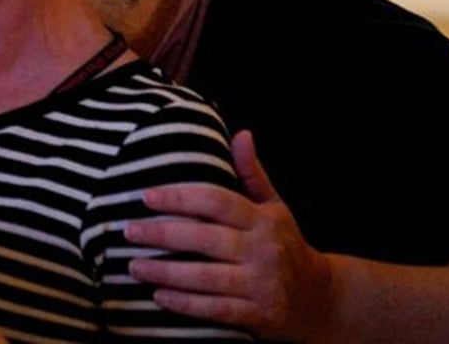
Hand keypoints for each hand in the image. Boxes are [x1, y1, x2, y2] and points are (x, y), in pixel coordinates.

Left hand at [125, 130, 334, 340]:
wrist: (320, 298)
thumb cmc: (284, 245)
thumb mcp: (275, 207)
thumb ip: (252, 173)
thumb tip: (241, 134)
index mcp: (263, 220)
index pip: (217, 201)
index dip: (180, 197)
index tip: (146, 196)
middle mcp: (263, 250)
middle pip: (205, 238)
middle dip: (162, 234)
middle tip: (129, 230)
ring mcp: (262, 285)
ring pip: (206, 277)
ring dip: (166, 272)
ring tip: (134, 266)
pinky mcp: (259, 316)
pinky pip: (215, 309)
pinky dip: (185, 304)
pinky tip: (159, 296)